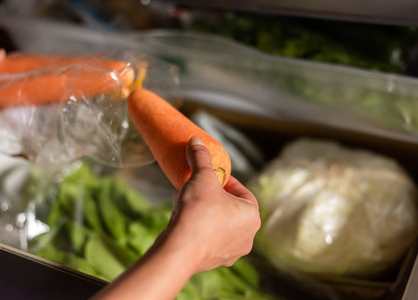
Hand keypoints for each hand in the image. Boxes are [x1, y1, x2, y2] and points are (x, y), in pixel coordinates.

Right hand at [165, 136, 260, 272]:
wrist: (180, 249)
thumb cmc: (199, 212)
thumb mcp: (202, 177)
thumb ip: (201, 157)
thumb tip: (196, 140)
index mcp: (252, 216)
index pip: (242, 191)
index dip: (225, 180)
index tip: (211, 175)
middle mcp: (247, 237)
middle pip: (230, 208)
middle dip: (212, 196)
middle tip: (197, 186)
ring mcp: (231, 252)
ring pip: (219, 224)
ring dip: (205, 211)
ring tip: (187, 201)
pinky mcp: (212, 261)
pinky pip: (207, 238)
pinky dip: (198, 227)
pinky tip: (183, 218)